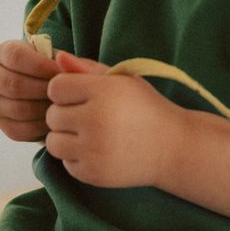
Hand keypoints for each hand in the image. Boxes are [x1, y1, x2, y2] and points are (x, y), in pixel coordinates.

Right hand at [0, 39, 60, 140]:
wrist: (61, 97)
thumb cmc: (63, 75)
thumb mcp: (64, 64)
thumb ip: (69, 62)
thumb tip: (64, 59)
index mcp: (5, 53)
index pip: (16, 56)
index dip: (41, 66)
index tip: (61, 73)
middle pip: (14, 84)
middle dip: (46, 90)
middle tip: (67, 94)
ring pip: (18, 109)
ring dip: (47, 109)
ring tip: (65, 106)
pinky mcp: (6, 126)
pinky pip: (22, 129)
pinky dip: (44, 126)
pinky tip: (57, 119)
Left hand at [45, 52, 183, 187]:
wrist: (175, 149)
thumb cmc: (148, 110)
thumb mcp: (125, 81)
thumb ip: (90, 68)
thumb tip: (58, 57)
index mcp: (104, 92)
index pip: (56, 87)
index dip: (68, 91)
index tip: (86, 98)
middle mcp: (96, 120)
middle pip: (52, 115)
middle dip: (67, 115)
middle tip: (92, 119)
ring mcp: (94, 150)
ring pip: (53, 141)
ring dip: (67, 138)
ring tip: (90, 136)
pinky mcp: (94, 173)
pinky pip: (65, 163)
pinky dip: (77, 158)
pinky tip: (98, 152)